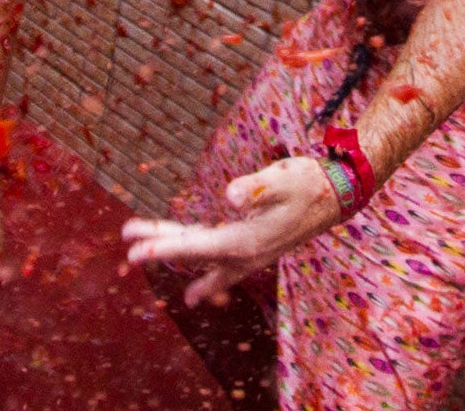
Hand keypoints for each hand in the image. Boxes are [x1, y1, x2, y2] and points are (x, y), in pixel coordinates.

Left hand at [122, 156, 340, 305]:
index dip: (164, 248)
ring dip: (172, 249)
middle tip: (126, 248)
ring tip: (138, 249)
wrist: (337, 195)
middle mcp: (245, 255)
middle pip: (193, 254)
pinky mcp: (252, 243)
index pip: (196, 247)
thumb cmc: (308, 183)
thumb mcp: (282, 180)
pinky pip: (216, 256)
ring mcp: (249, 253)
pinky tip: (195, 285)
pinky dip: (197, 259)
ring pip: (202, 254)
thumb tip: (231, 196)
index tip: (135, 249)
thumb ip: (256, 188)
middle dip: (159, 248)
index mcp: (247, 242)